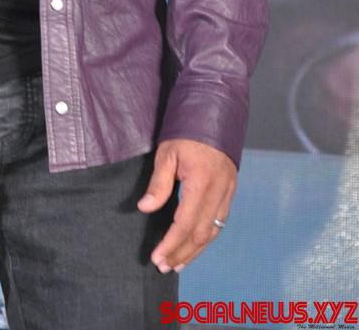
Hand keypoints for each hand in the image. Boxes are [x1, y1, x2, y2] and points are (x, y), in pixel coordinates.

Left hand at [137, 139, 236, 272]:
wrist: (215, 111)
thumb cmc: (187, 130)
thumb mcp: (167, 152)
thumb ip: (159, 183)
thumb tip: (146, 208)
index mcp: (202, 183)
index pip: (185, 224)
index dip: (171, 244)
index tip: (157, 258)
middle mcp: (219, 192)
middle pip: (201, 234)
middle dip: (182, 254)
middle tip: (164, 267)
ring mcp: (228, 192)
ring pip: (214, 231)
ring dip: (196, 250)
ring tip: (178, 263)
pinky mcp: (230, 189)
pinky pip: (220, 221)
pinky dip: (207, 237)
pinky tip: (196, 243)